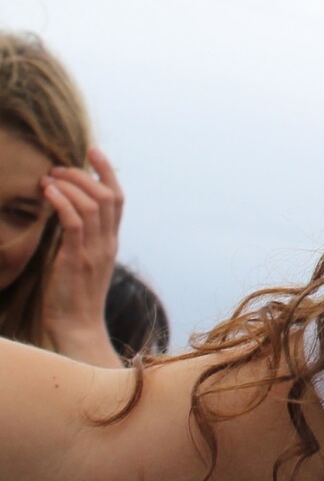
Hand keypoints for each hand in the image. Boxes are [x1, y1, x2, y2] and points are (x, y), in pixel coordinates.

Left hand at [40, 148, 124, 367]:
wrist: (77, 329)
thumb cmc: (73, 299)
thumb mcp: (81, 264)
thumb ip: (78, 240)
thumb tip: (62, 215)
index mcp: (111, 242)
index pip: (118, 198)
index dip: (107, 172)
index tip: (92, 151)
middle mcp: (108, 243)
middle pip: (108, 196)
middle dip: (85, 174)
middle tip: (60, 166)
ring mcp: (95, 251)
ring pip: (93, 205)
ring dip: (70, 185)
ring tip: (49, 177)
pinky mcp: (76, 259)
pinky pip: (74, 223)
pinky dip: (62, 203)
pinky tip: (48, 193)